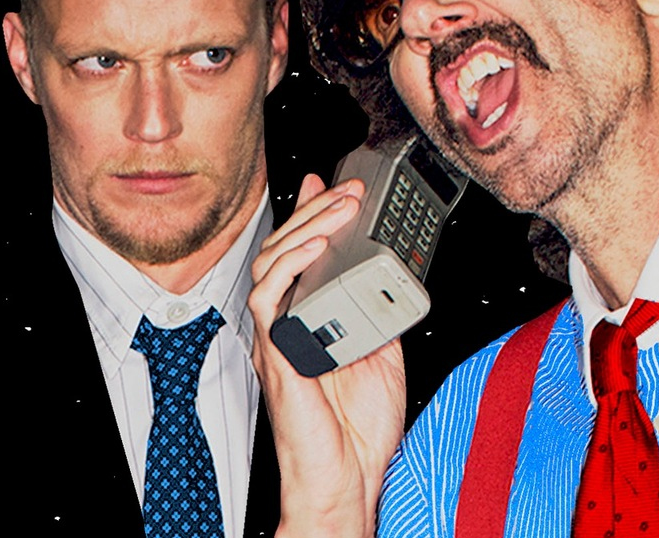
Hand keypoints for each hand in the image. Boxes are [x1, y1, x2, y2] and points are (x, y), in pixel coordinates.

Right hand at [247, 174, 402, 537]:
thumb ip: (380, 312)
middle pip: (284, 250)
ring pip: (271, 263)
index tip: (332, 184)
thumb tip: (391, 276)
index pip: (302, 255)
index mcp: (311, 319)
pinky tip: (315, 244)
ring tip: (340, 207)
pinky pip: (268, 297)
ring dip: (305, 228)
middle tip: (347, 189)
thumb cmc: (359, 427)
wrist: (349, 474)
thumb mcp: (383, 352)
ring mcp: (279, 336)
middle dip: (314, 211)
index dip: (310, 215)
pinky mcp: (276, 351)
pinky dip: (289, 263)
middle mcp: (288, 323)